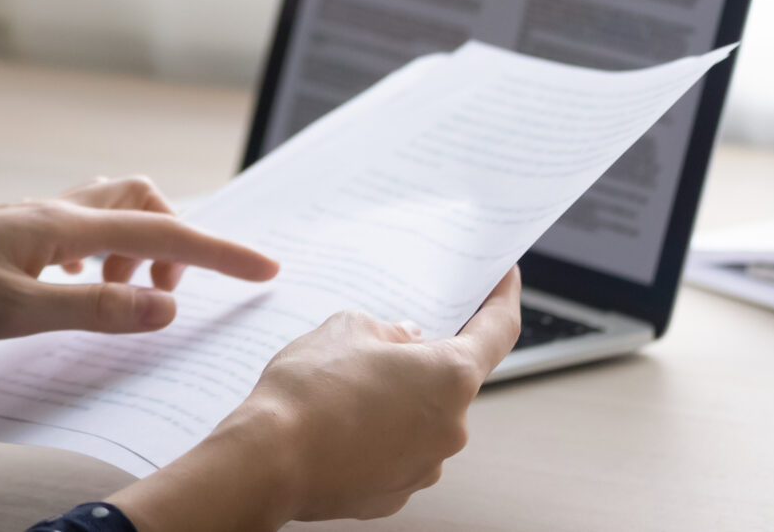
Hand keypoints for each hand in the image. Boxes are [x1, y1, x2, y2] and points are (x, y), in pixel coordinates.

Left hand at [0, 175, 278, 341]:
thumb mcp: (24, 310)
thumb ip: (97, 308)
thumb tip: (167, 306)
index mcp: (71, 227)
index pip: (165, 236)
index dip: (219, 254)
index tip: (266, 270)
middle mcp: (63, 210)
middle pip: (145, 202)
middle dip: (172, 242)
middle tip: (159, 294)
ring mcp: (41, 216)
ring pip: (115, 208)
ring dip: (134, 247)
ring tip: (115, 296)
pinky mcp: (23, 229)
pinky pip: (84, 225)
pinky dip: (102, 251)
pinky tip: (81, 283)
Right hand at [110, 266, 523, 529]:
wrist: (269, 460)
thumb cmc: (309, 391)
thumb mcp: (348, 328)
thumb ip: (388, 330)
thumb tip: (404, 342)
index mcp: (450, 376)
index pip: (498, 330)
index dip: (502, 298)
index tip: (505, 279)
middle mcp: (450, 427)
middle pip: (451, 381)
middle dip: (422, 360)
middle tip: (381, 343)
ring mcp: (424, 466)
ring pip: (421, 419)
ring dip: (397, 401)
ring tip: (345, 387)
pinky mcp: (394, 493)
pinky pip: (396, 452)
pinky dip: (377, 436)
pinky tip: (339, 423)